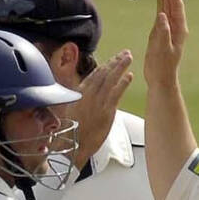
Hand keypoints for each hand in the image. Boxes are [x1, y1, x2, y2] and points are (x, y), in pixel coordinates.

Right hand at [70, 50, 132, 166]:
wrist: (71, 146)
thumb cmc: (70, 133)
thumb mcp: (68, 112)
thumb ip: (77, 101)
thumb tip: (81, 98)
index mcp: (79, 93)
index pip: (94, 75)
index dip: (105, 66)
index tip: (112, 60)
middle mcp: (89, 94)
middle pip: (104, 73)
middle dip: (115, 62)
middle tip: (124, 53)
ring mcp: (98, 101)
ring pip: (110, 79)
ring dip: (120, 66)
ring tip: (128, 58)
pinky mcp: (106, 111)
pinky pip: (116, 93)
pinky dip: (123, 83)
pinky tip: (129, 75)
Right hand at [144, 0, 186, 89]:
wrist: (161, 79)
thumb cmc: (163, 67)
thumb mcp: (163, 50)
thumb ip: (163, 32)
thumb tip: (161, 15)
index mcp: (179, 29)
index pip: (176, 6)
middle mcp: (176, 26)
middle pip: (172, 2)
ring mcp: (168, 28)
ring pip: (166, 5)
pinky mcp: (160, 31)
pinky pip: (160, 12)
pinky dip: (159, 1)